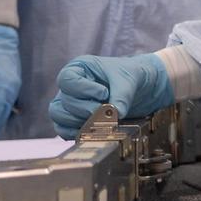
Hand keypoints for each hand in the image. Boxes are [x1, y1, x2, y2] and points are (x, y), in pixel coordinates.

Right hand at [48, 54, 173, 138]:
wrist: (140, 88)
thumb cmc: (130, 76)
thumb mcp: (129, 80)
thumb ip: (122, 96)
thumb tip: (116, 114)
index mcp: (80, 67)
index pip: (67, 79)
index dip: (83, 89)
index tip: (104, 93)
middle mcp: (71, 85)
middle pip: (64, 100)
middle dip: (85, 109)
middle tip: (105, 111)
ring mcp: (70, 102)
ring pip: (59, 115)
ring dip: (78, 122)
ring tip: (99, 122)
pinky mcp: (73, 119)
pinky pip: (63, 129)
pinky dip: (75, 133)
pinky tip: (92, 132)